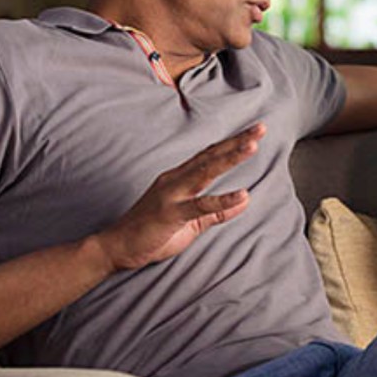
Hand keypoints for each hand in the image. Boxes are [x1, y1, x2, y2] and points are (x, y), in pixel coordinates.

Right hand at [92, 124, 263, 270]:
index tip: (255, 132)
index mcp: (179, 179)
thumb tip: (244, 202)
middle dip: (236, 142)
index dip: (232, 143)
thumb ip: (216, 212)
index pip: (210, 156)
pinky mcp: (170, 213)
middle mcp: (175, 180)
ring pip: (205, 172)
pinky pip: (200, 205)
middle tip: (260, 128)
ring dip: (230, 158)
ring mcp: (172, 194)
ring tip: (252, 147)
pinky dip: (222, 200)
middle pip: (211, 156)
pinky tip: (242, 195)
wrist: (116, 247)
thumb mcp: (191, 223)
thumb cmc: (151, 233)